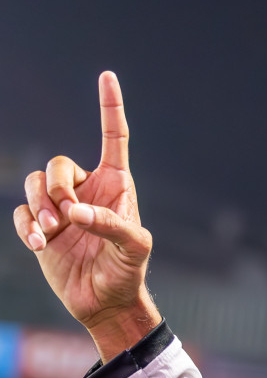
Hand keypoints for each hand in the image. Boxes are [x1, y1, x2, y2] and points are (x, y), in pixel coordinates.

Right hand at [13, 72, 159, 359]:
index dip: (110, 107)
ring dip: (37, 206)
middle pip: (58, 164)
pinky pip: (22, 213)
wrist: (104, 301)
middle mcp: (87, 190)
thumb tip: (75, 212)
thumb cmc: (128, 272)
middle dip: (56, 186)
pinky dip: (27, 227)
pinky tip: (39, 247)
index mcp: (117, 185)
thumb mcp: (134, 248)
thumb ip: (112, 225)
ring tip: (51, 233)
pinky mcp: (41, 227)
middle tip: (65, 216)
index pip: (114, 138)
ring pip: (35, 183)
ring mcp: (61, 208)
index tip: (108, 75)